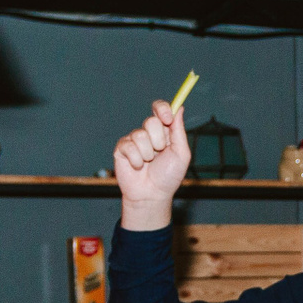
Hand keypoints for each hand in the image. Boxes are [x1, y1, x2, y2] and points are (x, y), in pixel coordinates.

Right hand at [114, 101, 190, 229]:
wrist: (152, 195)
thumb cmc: (168, 176)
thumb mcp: (181, 154)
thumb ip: (179, 130)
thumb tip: (178, 108)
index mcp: (163, 131)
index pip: (160, 109)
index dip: (162, 109)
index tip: (167, 118)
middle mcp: (148, 133)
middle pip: (151, 121)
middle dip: (158, 140)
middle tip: (159, 153)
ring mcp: (133, 140)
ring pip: (140, 135)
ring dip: (148, 154)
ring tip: (149, 164)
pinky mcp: (121, 149)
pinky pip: (129, 146)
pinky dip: (136, 160)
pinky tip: (138, 167)